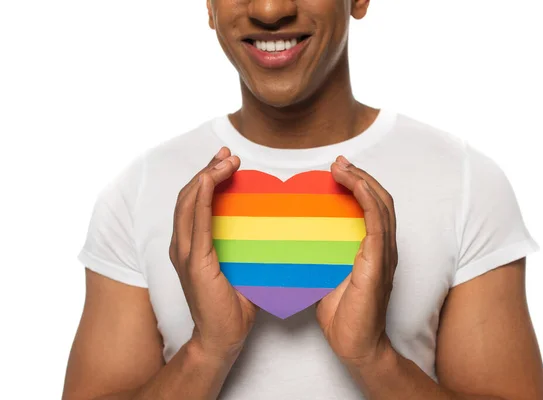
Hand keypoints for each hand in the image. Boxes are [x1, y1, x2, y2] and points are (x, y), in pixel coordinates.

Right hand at [169, 147, 256, 361]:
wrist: (221, 339)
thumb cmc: (234, 307)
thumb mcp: (243, 268)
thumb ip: (249, 248)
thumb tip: (276, 230)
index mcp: (191, 246)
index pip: (194, 202)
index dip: (207, 177)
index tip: (226, 161)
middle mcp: (182, 245)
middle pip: (189, 196)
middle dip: (207, 170)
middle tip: (228, 155)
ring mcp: (185, 253)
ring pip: (189, 203)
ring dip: (206, 177)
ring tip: (225, 161)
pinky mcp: (194, 262)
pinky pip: (195, 222)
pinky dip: (201, 198)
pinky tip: (209, 180)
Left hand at [316, 156, 397, 366]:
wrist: (356, 346)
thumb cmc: (342, 316)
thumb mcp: (328, 277)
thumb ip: (322, 258)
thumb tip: (298, 242)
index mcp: (373, 250)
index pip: (372, 208)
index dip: (359, 186)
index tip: (337, 171)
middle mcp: (384, 248)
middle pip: (380, 199)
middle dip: (361, 176)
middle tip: (338, 163)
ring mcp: (384, 254)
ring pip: (381, 205)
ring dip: (362, 180)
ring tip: (341, 167)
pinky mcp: (378, 263)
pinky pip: (377, 222)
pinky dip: (366, 198)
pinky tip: (353, 184)